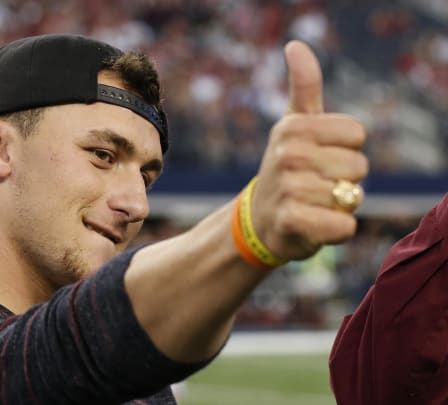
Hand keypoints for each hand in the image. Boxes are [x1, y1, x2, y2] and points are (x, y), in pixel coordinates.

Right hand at [251, 41, 368, 260]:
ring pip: (352, 196)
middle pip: (358, 167)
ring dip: (339, 206)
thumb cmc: (286, 169)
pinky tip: (313, 225)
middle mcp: (288, 154)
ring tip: (312, 204)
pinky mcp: (293, 221)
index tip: (319, 157)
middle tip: (315, 185)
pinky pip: (345, 225)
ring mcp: (289, 187)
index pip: (356, 134)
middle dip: (344, 181)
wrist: (259, 222)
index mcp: (292, 127)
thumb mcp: (293, 126)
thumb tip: (295, 45)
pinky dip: (337, 230)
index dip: (345, 150)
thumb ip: (303, 86)